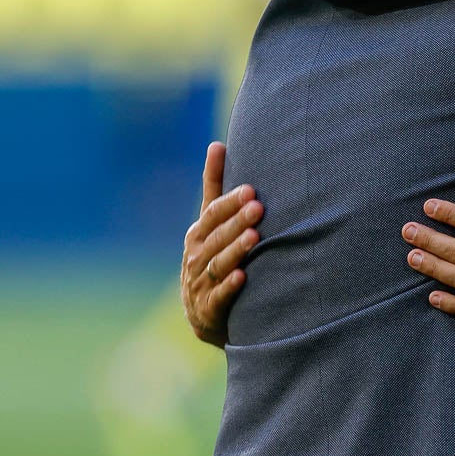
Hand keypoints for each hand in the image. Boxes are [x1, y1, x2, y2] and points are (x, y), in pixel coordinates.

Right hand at [180, 141, 262, 346]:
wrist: (203, 312)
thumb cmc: (213, 255)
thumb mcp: (211, 223)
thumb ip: (214, 186)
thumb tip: (217, 144)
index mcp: (198, 233)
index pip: (213, 213)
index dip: (230, 202)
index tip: (250, 189)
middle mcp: (196, 256)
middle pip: (217, 236)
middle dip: (237, 221)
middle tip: (258, 207)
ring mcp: (200, 282)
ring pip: (218, 263)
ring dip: (236, 250)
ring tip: (254, 237)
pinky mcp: (208, 308)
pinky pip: (219, 296)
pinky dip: (230, 287)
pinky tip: (243, 277)